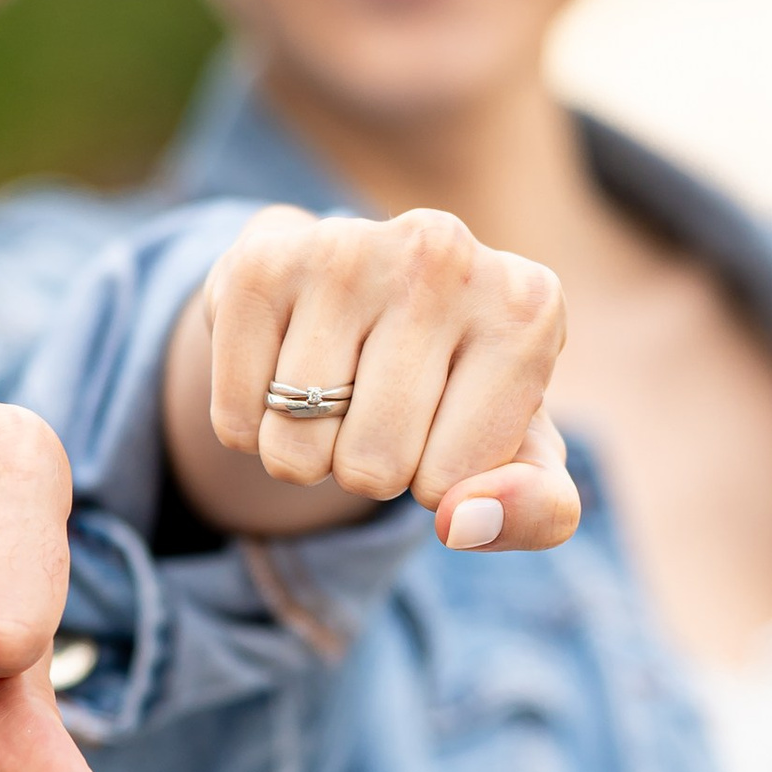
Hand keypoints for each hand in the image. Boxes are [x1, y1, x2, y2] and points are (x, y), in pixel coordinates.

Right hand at [190, 205, 578, 551]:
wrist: (363, 290)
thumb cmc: (454, 384)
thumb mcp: (517, 451)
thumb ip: (536, 509)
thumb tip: (462, 523)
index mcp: (528, 308)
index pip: (448, 483)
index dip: (434, 479)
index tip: (444, 418)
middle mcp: (445, 255)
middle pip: (372, 468)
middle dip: (366, 468)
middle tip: (379, 406)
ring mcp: (348, 249)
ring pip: (297, 447)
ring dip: (304, 452)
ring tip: (332, 388)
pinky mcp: (262, 263)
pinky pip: (235, 418)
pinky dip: (246, 426)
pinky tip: (280, 368)